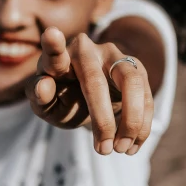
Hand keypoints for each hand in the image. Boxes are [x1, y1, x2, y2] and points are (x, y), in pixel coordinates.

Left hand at [25, 27, 153, 155]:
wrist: (90, 97)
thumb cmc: (62, 98)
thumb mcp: (47, 104)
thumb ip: (39, 97)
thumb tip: (44, 85)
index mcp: (61, 58)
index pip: (55, 53)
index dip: (53, 46)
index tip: (50, 34)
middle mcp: (88, 50)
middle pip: (96, 79)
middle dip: (102, 119)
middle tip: (104, 150)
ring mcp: (116, 56)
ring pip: (132, 82)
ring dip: (131, 121)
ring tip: (119, 149)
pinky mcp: (136, 69)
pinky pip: (146, 95)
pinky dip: (142, 124)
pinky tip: (132, 146)